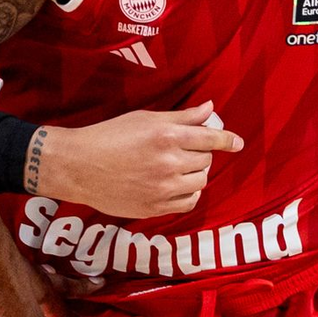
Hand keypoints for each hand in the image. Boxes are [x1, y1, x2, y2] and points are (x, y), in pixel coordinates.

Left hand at [0, 248, 100, 316]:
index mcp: (45, 292)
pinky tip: (2, 271)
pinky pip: (6, 264)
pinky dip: (10, 268)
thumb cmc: (8, 290)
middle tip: (89, 281)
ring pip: (34, 270)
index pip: (64, 307)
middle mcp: (34, 276)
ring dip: (42, 274)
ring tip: (46, 274)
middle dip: (72, 285)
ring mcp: (13, 265)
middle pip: (58, 281)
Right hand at [35, 101, 243, 217]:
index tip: (238, 143)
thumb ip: (182, 117)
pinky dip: (189, 193)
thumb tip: (210, 109)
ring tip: (178, 167)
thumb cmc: (110, 136)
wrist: (80, 166)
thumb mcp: (145, 118)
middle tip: (183, 149)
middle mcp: (169, 162)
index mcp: (167, 136)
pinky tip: (177, 186)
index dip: (227, 140)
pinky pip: (188, 202)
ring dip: (196, 173)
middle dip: (200, 153)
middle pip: (206, 159)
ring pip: (200, 181)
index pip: (210, 138)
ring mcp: (163, 188)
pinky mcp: (156, 207)